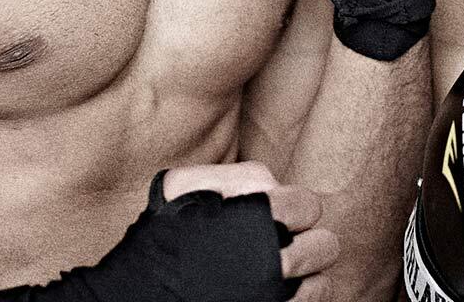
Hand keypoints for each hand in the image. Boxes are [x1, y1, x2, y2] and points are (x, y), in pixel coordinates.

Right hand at [161, 161, 338, 293]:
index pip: (309, 206)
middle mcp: (271, 262)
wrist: (138, 298)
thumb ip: (232, 174)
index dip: (293, 208)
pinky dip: (301, 298)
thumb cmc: (161, 239)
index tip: (276, 216)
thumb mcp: (180, 185)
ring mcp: (274, 298)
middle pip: (325, 246)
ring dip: (307, 274)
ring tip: (280, 271)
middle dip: (306, 241)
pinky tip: (279, 292)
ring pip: (322, 281)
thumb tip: (273, 186)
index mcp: (256, 219)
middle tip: (281, 244)